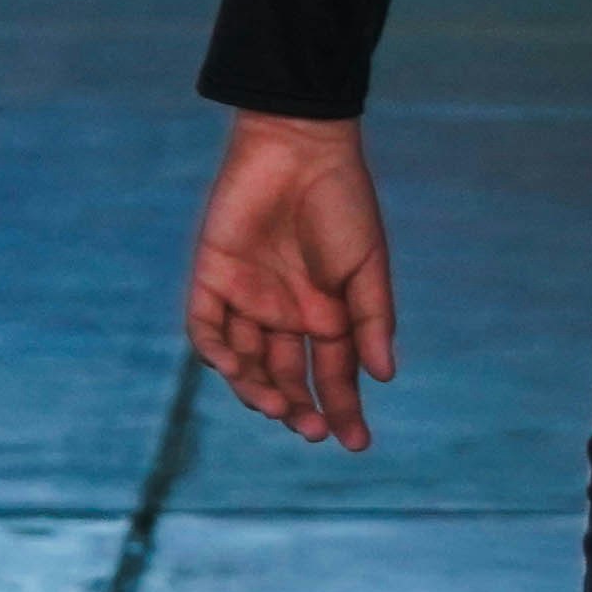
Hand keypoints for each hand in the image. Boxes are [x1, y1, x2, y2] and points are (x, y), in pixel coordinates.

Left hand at [184, 112, 395, 450]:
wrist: (299, 148)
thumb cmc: (342, 202)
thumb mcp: (366, 266)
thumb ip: (371, 320)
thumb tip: (384, 376)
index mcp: (326, 312)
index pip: (333, 375)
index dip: (344, 410)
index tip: (357, 444)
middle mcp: (284, 314)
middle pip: (286, 378)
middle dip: (299, 409)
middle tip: (310, 430)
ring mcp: (246, 299)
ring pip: (244, 364)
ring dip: (258, 391)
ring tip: (278, 406)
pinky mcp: (211, 279)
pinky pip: (206, 330)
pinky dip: (218, 353)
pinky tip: (237, 367)